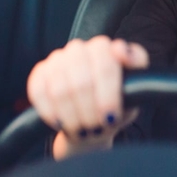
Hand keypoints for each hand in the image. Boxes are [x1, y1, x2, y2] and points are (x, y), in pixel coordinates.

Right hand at [27, 36, 148, 157]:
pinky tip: (61, 123)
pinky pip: (38, 92)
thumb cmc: (117, 103)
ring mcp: (58, 59)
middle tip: (96, 127)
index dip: (108, 95)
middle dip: (90, 111)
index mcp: (104, 48)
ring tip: (82, 129)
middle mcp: (80, 48)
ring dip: (72, 116)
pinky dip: (50, 112)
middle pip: (82, 81)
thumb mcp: (137, 88)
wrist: (93, 120)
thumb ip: (136, 65)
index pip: (105, 66)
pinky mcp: (40, 72)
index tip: (111, 116)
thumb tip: (122, 52)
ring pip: (60, 89)